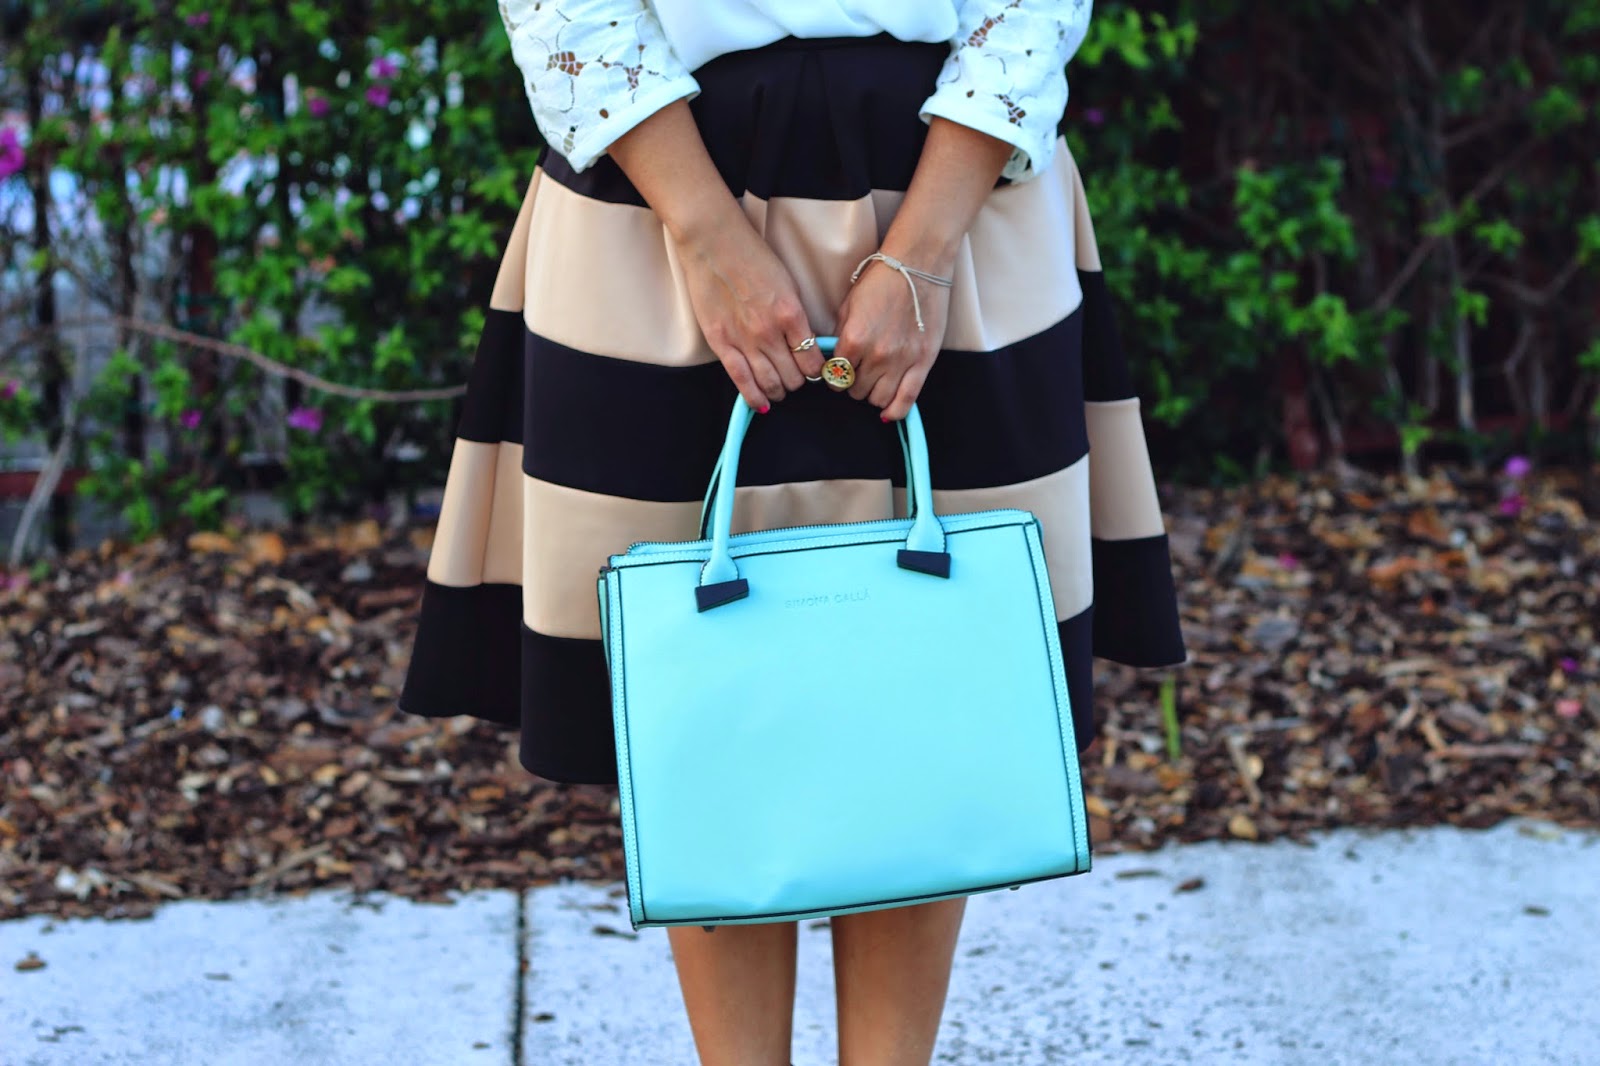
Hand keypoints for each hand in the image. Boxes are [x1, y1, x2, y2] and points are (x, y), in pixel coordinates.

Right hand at [603, 99, 821, 411]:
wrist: (714, 243)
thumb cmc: (752, 257)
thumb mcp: (787, 285)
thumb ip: (796, 317)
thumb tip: (807, 345)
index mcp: (792, 315)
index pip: (813, 362)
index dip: (817, 372)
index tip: (813, 370)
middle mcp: (770, 332)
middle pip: (794, 378)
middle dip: (798, 382)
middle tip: (795, 377)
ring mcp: (744, 340)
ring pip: (770, 385)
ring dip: (778, 391)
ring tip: (779, 387)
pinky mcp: (721, 342)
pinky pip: (741, 381)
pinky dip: (754, 397)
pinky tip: (762, 403)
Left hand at [832, 255, 952, 421]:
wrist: (918, 264)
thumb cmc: (881, 279)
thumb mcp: (848, 305)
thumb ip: (840, 336)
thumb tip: (834, 359)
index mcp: (854, 339)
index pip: (835, 377)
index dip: (834, 377)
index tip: (839, 372)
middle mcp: (877, 355)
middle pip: (856, 392)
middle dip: (853, 385)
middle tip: (858, 373)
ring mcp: (902, 361)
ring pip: (879, 400)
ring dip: (873, 395)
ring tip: (875, 382)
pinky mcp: (923, 362)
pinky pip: (907, 400)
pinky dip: (895, 411)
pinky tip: (888, 411)